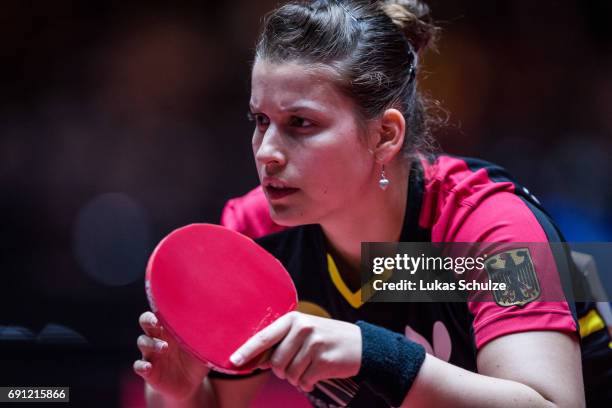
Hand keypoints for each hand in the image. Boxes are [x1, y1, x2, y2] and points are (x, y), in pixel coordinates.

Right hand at [133, 311, 209, 400]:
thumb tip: (223, 318)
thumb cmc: (196, 358)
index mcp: (171, 327)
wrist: (188, 383)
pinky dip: (142, 366)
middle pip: (146, 322)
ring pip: (143, 342)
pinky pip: (139, 366)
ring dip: (151, 343)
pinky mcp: (149, 370)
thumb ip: (208, 333)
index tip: (167, 306)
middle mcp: (158, 337)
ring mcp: (151, 353)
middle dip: (149, 320)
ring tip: (164, 348)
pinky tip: (148, 367)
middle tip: (156, 322)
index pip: (162, 311)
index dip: (161, 308)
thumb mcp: (204, 346)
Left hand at [230, 311, 361, 391]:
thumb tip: (258, 361)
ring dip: (295, 377)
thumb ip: (282, 341)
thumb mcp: (303, 331)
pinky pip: (304, 382)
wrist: (360, 344)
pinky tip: (317, 373)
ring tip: (308, 367)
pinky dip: (307, 382)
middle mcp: (303, 329)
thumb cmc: (325, 338)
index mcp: (293, 319)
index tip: (234, 361)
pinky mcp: (324, 361)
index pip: (264, 337)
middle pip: (276, 362)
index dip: (247, 351)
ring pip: (289, 374)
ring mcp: (314, 344)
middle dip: (281, 371)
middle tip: (293, 366)